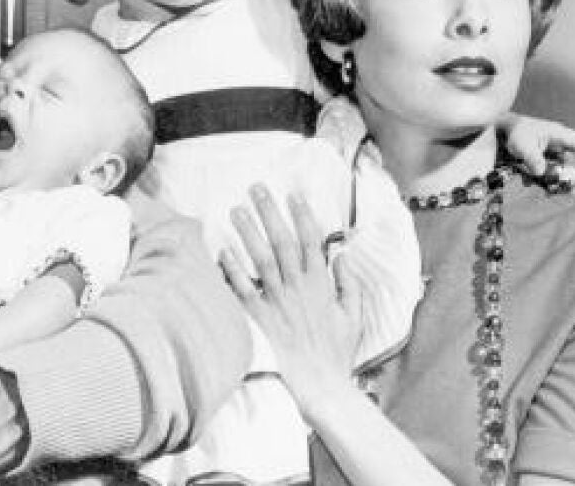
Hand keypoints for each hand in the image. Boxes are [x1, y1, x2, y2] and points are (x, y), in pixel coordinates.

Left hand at [219, 184, 361, 415]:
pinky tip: (222, 250)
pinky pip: (242, 290)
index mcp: (321, 284)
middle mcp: (297, 288)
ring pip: (260, 259)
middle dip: (269, 212)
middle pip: (282, 241)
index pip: (311, 241)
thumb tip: (344, 255)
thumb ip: (348, 284)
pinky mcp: (258, 319)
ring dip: (248, 232)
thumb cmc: (336, 354)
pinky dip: (232, 269)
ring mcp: (276, 302)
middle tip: (257, 188)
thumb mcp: (353, 317)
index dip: (302, 215)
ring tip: (235, 209)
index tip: (293, 193)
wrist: (319, 387)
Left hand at [501, 114, 574, 188]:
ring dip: (568, 178)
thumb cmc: (518, 134)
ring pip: (568, 166)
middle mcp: (561, 143)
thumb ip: (532, 159)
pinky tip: (552, 189)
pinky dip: (557, 179)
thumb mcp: (522, 145)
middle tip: (572, 184)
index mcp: (557, 133)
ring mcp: (556, 151)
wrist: (507, 131)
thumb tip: (542, 173)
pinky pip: (558, 170)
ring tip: (566, 191)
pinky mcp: (550, 160)